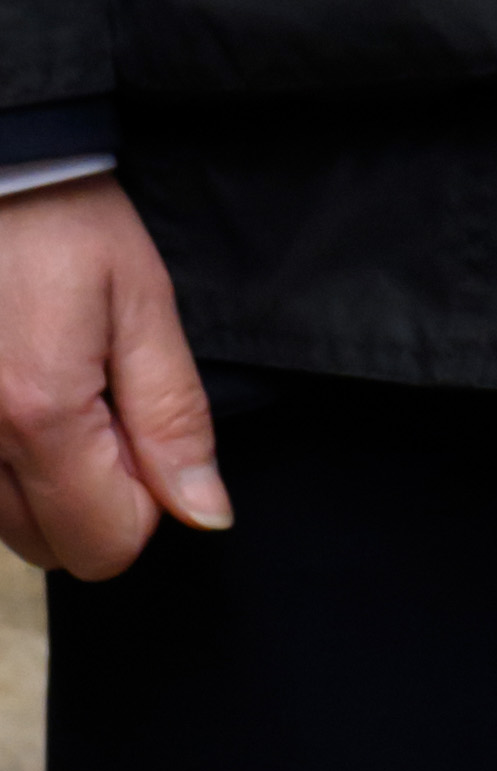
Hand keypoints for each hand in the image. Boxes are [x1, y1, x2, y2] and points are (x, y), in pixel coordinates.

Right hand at [0, 179, 227, 576]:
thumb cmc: (66, 221)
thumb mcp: (144, 300)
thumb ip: (173, 414)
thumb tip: (204, 513)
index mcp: (42, 416)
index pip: (108, 543)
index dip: (150, 498)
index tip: (146, 425)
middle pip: (55, 549)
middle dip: (97, 497)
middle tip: (104, 401)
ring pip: (10, 529)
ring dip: (48, 485)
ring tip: (60, 388)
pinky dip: (8, 467)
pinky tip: (25, 396)